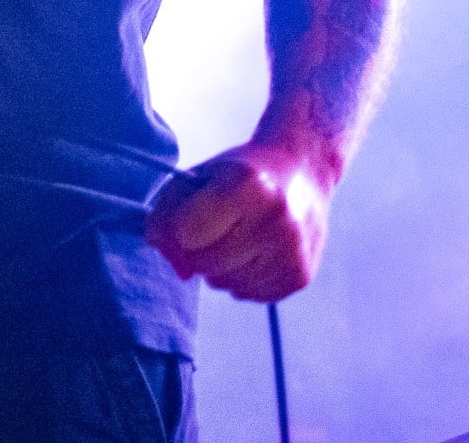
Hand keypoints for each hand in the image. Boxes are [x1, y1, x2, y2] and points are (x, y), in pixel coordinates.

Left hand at [143, 140, 331, 302]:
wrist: (302, 172)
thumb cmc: (239, 173)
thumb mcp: (198, 177)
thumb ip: (166, 213)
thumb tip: (169, 258)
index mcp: (250, 186)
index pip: (187, 233)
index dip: (182, 225)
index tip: (197, 209)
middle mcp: (278, 220)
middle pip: (205, 263)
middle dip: (199, 249)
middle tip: (217, 224)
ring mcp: (293, 251)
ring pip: (225, 284)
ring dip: (220, 267)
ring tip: (239, 235)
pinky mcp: (300, 277)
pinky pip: (248, 295)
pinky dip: (242, 279)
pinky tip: (256, 251)